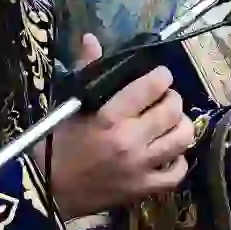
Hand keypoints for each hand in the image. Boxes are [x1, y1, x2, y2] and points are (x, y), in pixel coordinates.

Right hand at [35, 34, 192, 218]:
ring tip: (171, 124)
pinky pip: (177, 173)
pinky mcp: (143, 189)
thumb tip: (91, 38)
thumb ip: (87, 70)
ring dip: (181, 126)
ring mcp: (139, 167)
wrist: (48, 190)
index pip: (152, 86)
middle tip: (165, 99)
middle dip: (173, 99)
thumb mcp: (71, 105)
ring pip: (182, 139)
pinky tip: (168, 153)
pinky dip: (179, 161)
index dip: (161, 76)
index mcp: (109, 117)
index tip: (159, 76)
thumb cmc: (58, 144)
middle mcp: (129, 141)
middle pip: (172, 110)